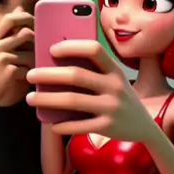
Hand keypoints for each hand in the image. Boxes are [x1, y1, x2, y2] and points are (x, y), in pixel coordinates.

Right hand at [0, 10, 34, 105]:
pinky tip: (26, 75)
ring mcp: (4, 59)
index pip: (9, 19)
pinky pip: (28, 68)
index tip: (33, 20)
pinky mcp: (10, 72)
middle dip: (35, 38)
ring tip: (32, 64)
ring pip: (30, 53)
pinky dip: (30, 72)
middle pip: (25, 34)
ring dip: (34, 59)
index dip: (24, 16)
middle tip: (39, 44)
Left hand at [26, 40, 155, 141]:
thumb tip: (53, 65)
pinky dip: (61, 125)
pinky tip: (50, 123)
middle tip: (30, 75)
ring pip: (72, 100)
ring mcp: (112, 107)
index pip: (94, 49)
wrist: (143, 126)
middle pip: (76, 75)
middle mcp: (115, 86)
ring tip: (30, 98)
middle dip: (49, 74)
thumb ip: (91, 71)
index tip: (51, 49)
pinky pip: (78, 125)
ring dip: (47, 99)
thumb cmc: (118, 97)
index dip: (71, 46)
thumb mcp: (112, 80)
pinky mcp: (108, 127)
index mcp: (115, 69)